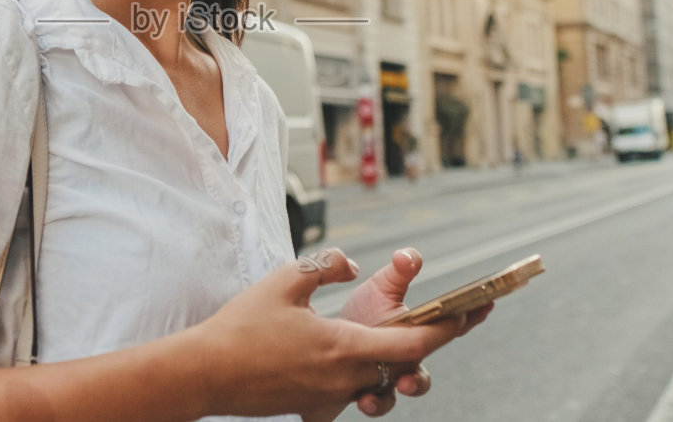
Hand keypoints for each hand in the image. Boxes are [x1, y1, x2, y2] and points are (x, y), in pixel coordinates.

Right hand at [191, 248, 482, 419]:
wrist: (204, 373)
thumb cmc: (242, 326)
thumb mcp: (285, 280)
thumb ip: (325, 266)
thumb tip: (351, 264)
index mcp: (345, 347)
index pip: (414, 345)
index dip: (447, 330)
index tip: (468, 314)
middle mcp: (344, 379)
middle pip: (404, 368)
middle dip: (426, 346)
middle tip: (446, 324)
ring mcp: (327, 399)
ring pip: (378, 387)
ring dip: (391, 369)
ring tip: (395, 347)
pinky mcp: (309, 409)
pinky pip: (342, 403)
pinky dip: (352, 388)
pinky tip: (343, 373)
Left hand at [338, 249, 493, 416]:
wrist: (333, 342)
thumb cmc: (363, 314)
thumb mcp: (380, 289)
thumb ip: (398, 273)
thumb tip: (407, 256)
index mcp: (421, 330)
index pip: (452, 324)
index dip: (472, 313)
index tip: (487, 300)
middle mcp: (412, 355)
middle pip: (432, 359)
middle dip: (438, 356)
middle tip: (428, 362)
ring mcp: (394, 375)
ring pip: (412, 386)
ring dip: (412, 386)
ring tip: (404, 383)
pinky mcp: (371, 390)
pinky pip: (378, 402)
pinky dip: (375, 403)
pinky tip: (365, 398)